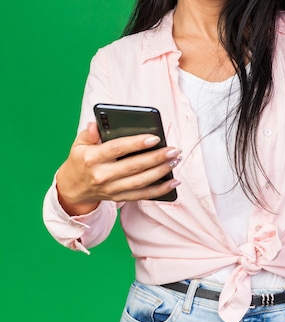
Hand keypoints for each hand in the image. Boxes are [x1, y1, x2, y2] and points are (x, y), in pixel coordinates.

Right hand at [56, 122, 180, 214]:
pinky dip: (159, 190)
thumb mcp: (79, 144)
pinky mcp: (118, 198)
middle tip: (174, 150)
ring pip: (140, 181)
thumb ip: (89, 134)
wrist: (72, 188)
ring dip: (161, 172)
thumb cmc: (80, 160)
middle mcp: (102, 175)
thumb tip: (95, 124)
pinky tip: (173, 181)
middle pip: (133, 166)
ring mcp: (111, 189)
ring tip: (175, 160)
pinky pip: (142, 195)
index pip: (117, 149)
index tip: (155, 138)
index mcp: (92, 159)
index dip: (136, 143)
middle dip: (156, 158)